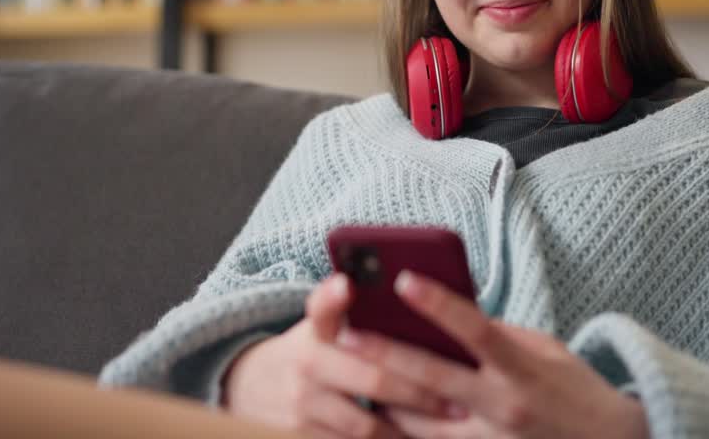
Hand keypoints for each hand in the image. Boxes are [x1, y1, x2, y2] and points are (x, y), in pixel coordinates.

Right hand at [222, 273, 448, 437]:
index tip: (345, 284)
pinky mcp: (301, 436)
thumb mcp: (322, 324)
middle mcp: (306, 363)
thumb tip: (402, 286)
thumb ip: (353, 310)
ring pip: (365, 425)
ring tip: (444, 428)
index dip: (332, 296)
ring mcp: (302, 405)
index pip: (321, 307)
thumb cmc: (312, 349)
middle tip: (456, 401)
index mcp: (315, 329)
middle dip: (418, 394)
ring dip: (406, 430)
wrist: (252, 386)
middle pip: (371, 379)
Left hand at [334, 271, 649, 438]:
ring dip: (383, 396)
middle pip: (433, 378)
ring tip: (350, 370)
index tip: (403, 279)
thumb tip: (450, 314)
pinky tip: (379, 410)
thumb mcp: (545, 350)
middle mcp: (503, 408)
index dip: (438, 304)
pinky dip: (402, 428)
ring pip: (419, 423)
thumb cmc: (574, 390)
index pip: (476, 330)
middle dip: (385, 354)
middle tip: (346, 334)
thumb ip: (498, 335)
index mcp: (522, 370)